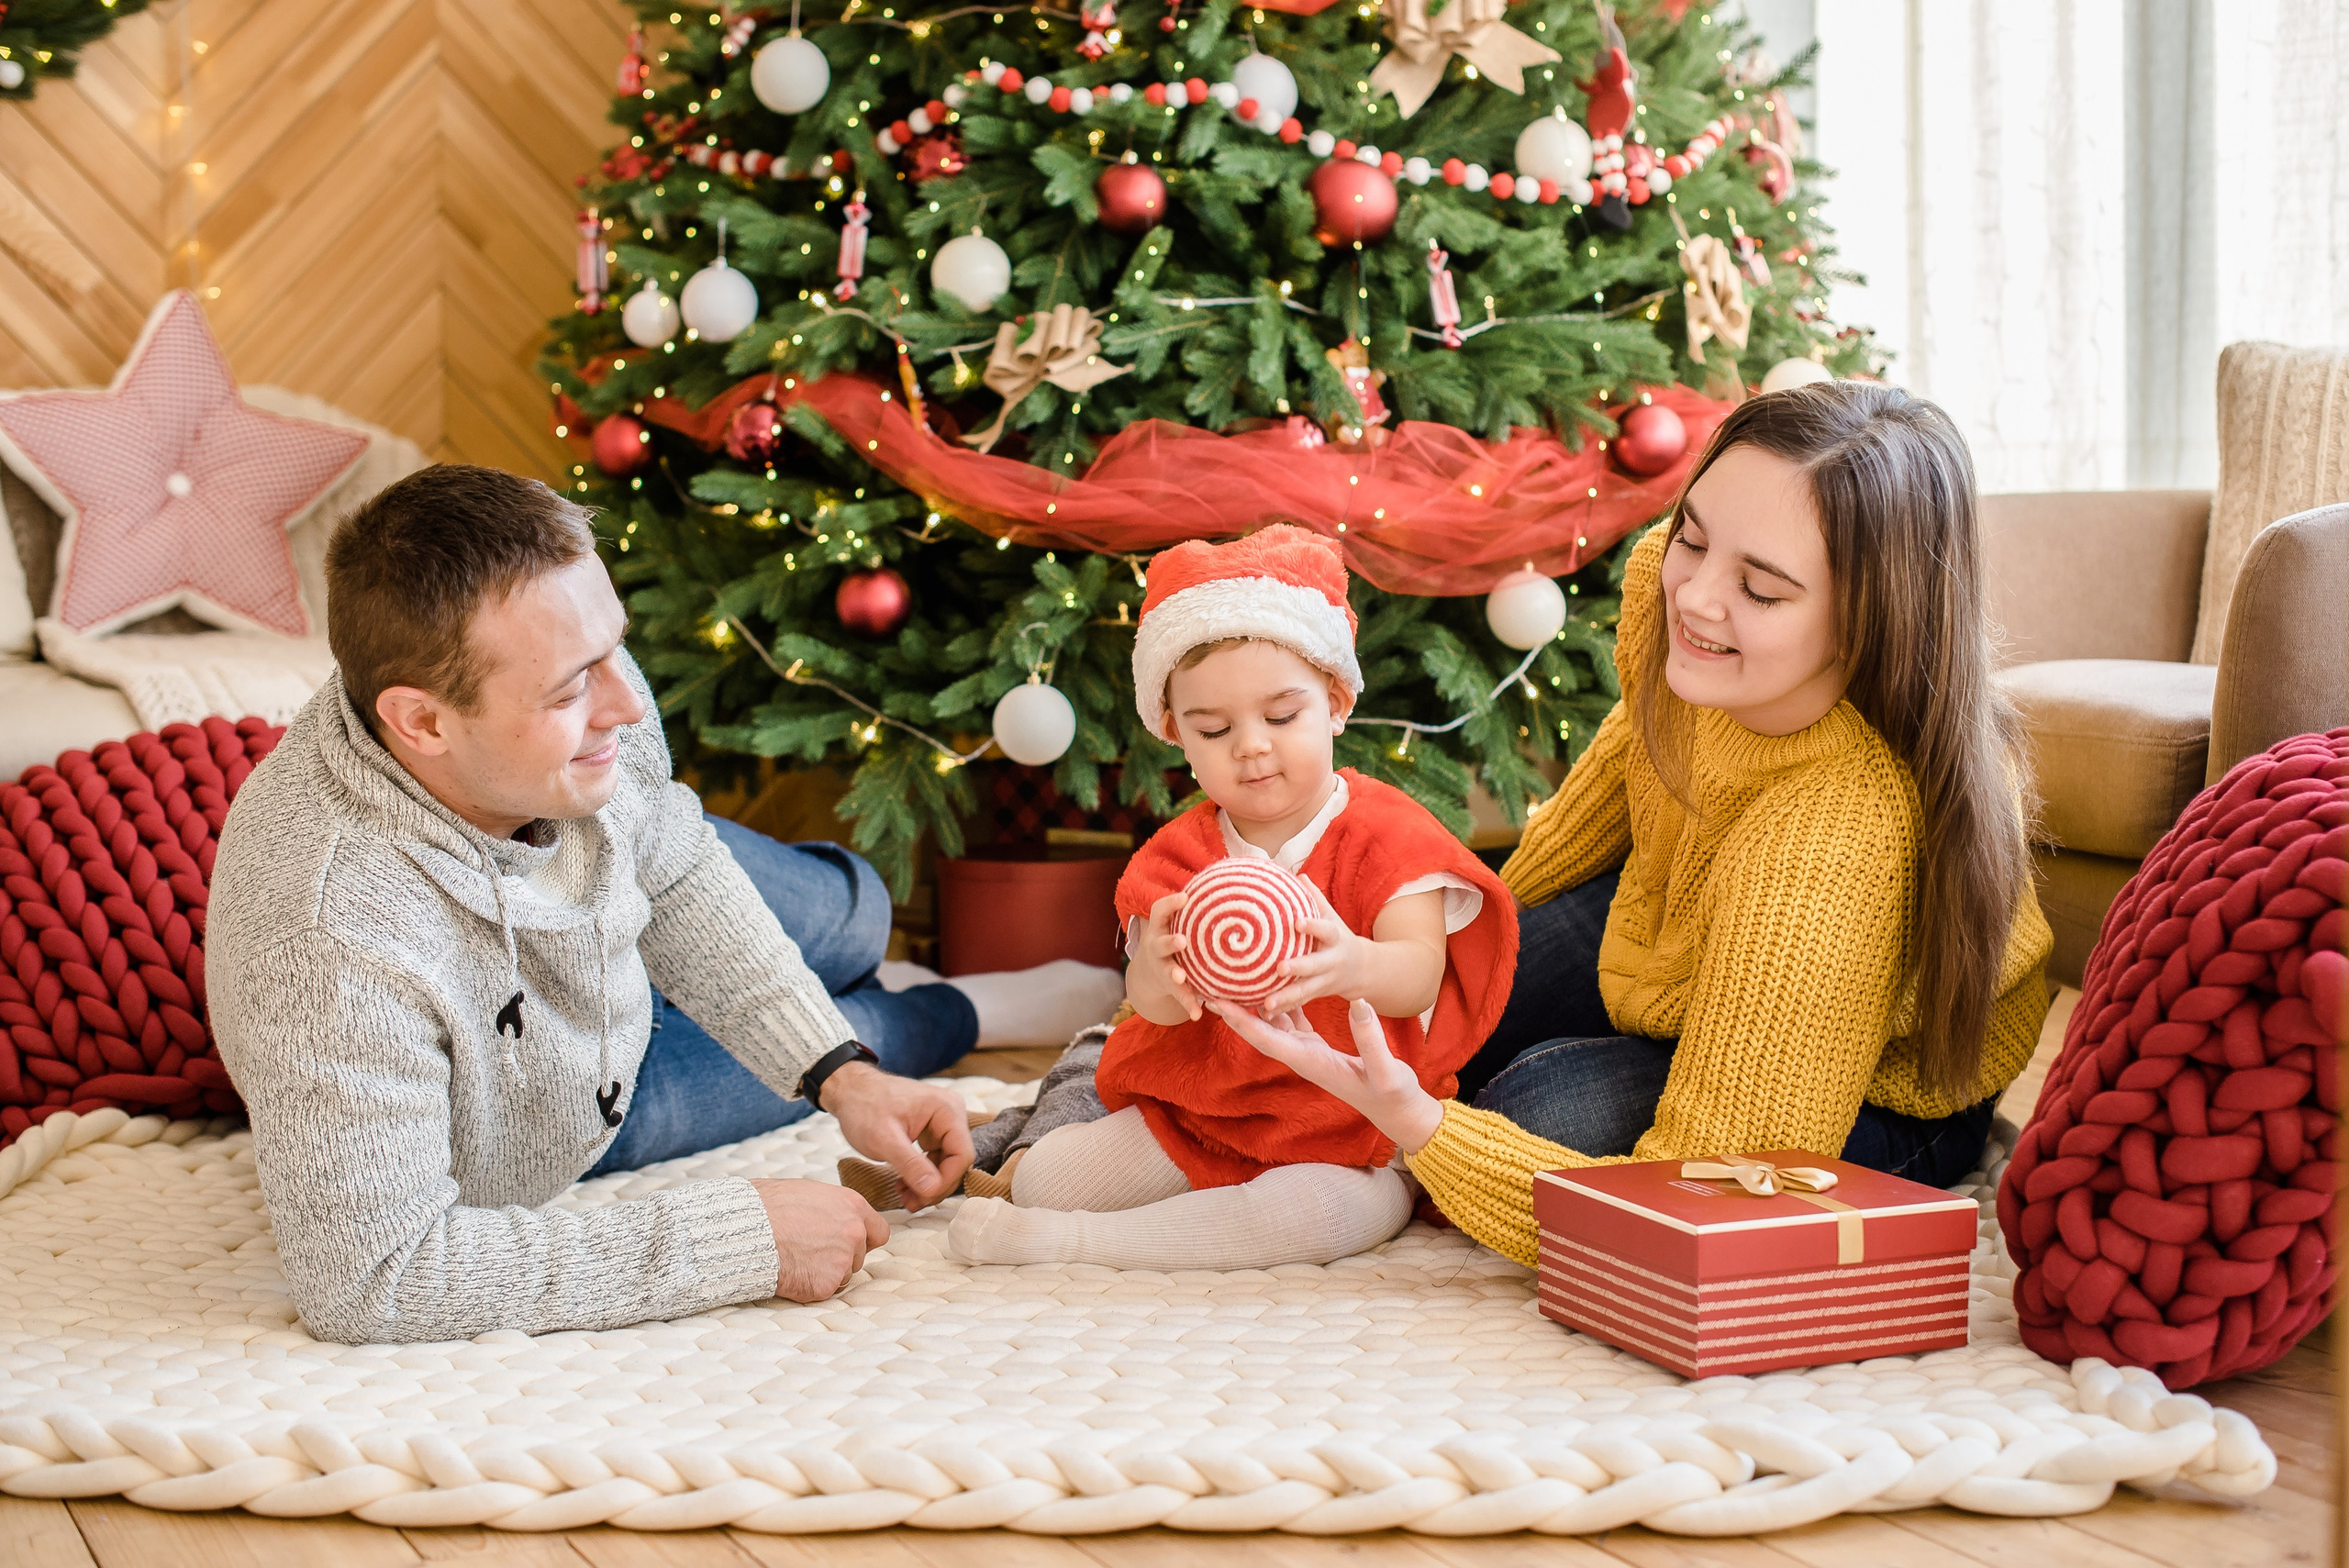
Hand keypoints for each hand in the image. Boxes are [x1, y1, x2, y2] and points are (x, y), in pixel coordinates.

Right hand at [747, 1178, 889, 1301]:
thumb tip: (833, 1218)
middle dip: (839, 1258)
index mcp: (853, 1206)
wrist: (748, 1230)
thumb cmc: (769, 1206)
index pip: (878, 1232)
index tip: (848, 1244)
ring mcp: (842, 1260)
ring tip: (796, 1259)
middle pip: (858, 1257)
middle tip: (809, 1252)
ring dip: (824, 1273)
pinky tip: (790, 1272)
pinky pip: (823, 1290)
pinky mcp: (826, 1285)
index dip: (864, 1240)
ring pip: (841, 1275)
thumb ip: (832, 1209)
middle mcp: (854, 1233)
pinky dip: (808, 1287)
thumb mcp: (809, 1193)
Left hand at [818, 1061, 973, 1208]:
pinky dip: (921, 1177)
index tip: (923, 1197)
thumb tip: (933, 1189)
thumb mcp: (884, 1139)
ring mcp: (942, 1124)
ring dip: (928, 1186)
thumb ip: (910, 1164)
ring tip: (905, 1198)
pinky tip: (904, 1186)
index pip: (962, 1154)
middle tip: (912, 1203)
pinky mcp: (932, 1133)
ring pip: (946, 1165)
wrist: (850, 1092)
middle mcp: (951, 1115)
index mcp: (947, 1109)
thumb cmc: (864, 1106)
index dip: (946, 1180)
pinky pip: (934, 1161)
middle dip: (935, 1186)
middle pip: (957, 1162)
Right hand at [1130, 891, 1201, 1022]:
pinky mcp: (1169, 987)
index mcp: (1161, 927)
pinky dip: (1188, 1003)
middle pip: (1160, 943)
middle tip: (1181, 941)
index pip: (1160, 911)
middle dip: (1170, 942)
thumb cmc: (1175, 937)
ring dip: (1175, 974)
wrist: (1150, 972)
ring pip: (1166, 971)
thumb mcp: (1179, 922)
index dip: (1171, 903)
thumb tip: (1233, 878)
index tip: (1185, 897)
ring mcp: (1161, 968)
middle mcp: (1157, 947)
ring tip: (1182, 977)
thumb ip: (1199, 908)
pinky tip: (1197, 1013)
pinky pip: (1179, 996)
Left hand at [1207, 996, 1444, 1152]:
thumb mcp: (1387, 1070)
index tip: (1217, 1002)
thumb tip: (1357, 1003)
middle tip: (1208, 984)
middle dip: (1233, 1010)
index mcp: (1310, 1061)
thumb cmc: (1392, 1093)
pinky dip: (1278, 1002)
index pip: (1266, 1039)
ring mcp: (1306, 1051)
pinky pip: (1290, 1020)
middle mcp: (1300, 1056)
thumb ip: (1372, 1040)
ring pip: (1271, 1024)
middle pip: (1258, 1030)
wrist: (1397, 1109)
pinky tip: (1271, 982)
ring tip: (1231, 977)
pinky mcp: (1316, 1046)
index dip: (1241, 1021)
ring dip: (1250, 1003)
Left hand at [1261, 880, 1376, 1014]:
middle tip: (1279, 968)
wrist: (1363, 970)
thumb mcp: (1331, 917)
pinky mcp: (1317, 996)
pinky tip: (1264, 1013)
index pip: (1325, 929)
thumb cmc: (1338, 937)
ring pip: (1305, 991)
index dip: (1313, 926)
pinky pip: (1299, 1003)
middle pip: (1315, 965)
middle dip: (1299, 967)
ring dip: (1286, 997)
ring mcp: (1325, 982)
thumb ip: (1314, 899)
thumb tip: (1296, 874)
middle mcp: (1332, 962)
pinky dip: (1283, 1009)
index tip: (1297, 922)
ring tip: (1267, 1002)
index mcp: (1335, 939)